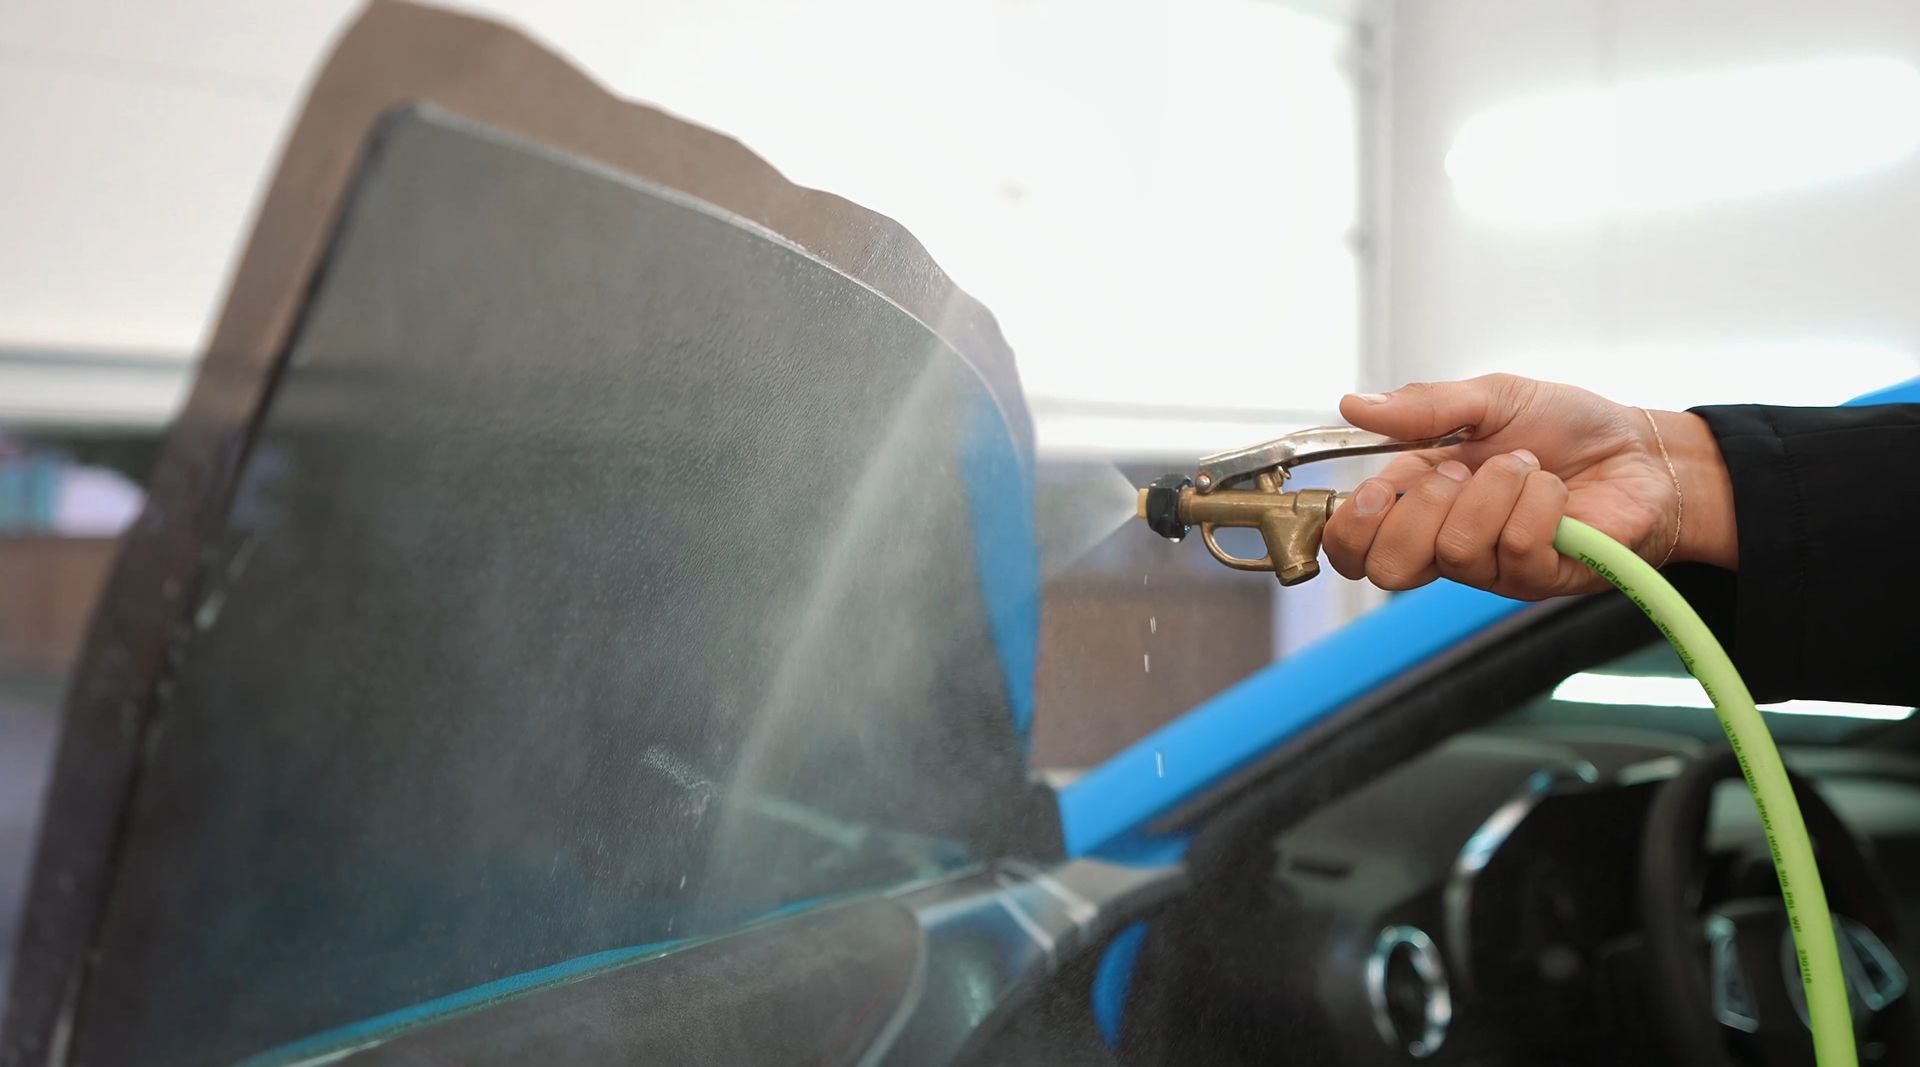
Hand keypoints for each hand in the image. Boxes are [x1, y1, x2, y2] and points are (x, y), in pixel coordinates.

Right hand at [1321, 374, 1736, 599]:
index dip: (1350, 527)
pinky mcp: (1540, 578)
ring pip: (1455, 549)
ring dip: (1495, 489)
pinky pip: (1517, 547)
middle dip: (1418, 510)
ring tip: (1527, 467)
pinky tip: (1554, 491)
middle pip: (1387, 569)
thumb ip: (1423, 406)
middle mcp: (1447, 543)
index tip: (1376, 489)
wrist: (1641, 449)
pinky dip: (1538, 503)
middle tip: (1459, 472)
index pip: (1352, 545)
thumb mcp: (1491, 397)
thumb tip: (1353, 405)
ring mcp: (1492, 568)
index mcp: (1418, 502)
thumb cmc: (1568, 427)